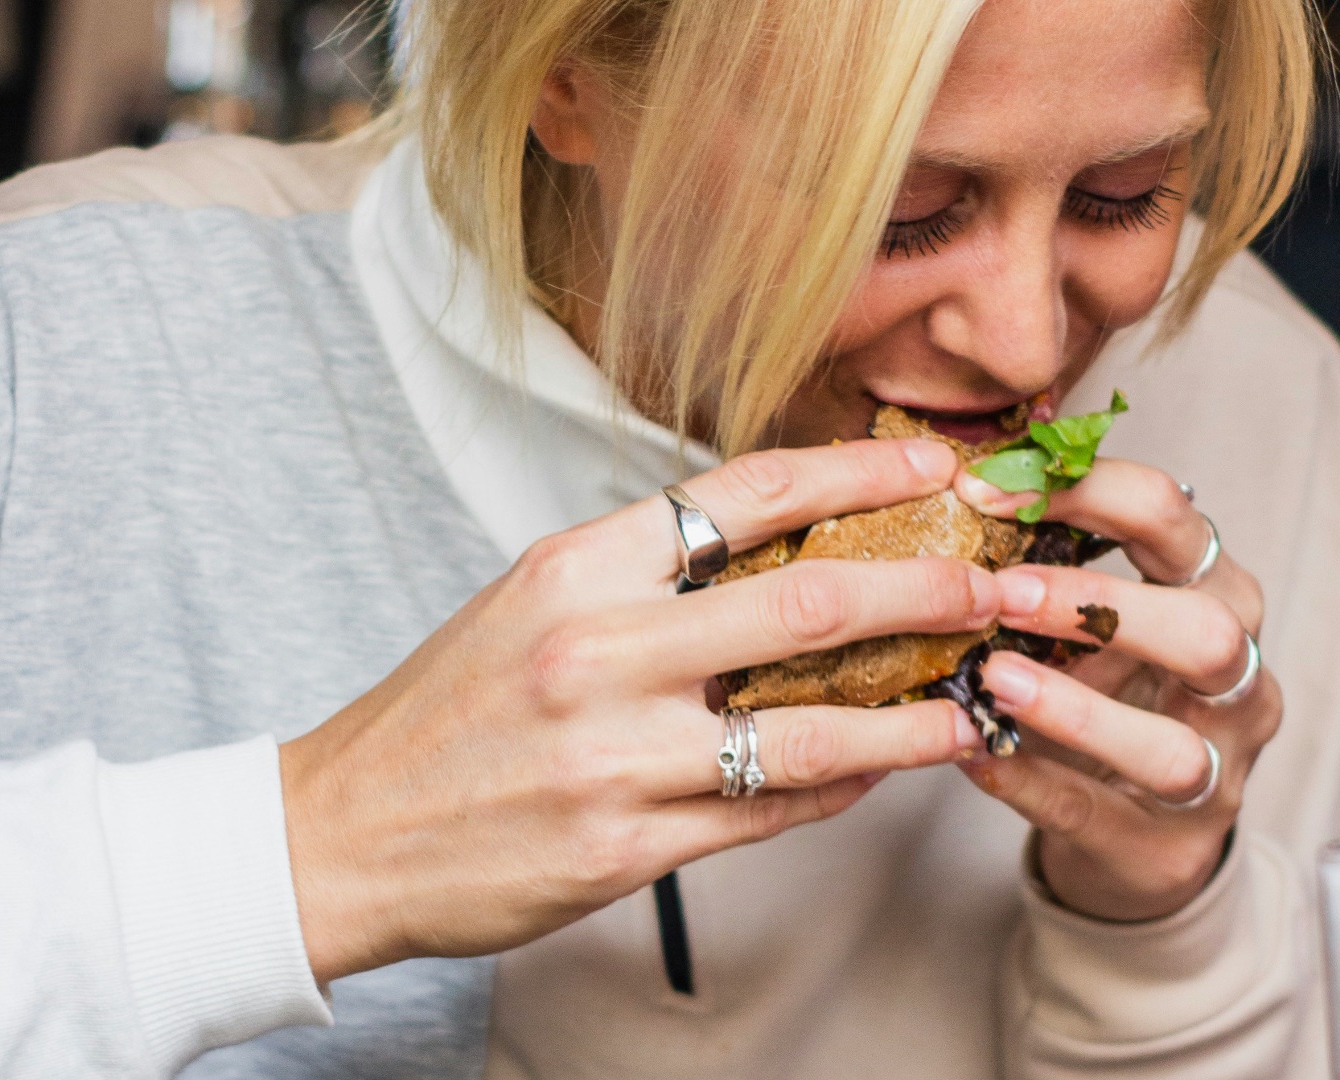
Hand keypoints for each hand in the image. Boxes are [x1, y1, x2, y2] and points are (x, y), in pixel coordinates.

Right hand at [280, 439, 995, 983]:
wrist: (343, 831)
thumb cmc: (445, 712)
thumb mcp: (530, 604)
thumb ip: (646, 576)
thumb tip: (779, 549)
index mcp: (577, 567)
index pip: (746, 492)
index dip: (859, 469)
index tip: (934, 462)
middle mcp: (599, 650)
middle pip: (808, 602)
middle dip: (927, 588)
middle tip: (996, 585)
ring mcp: (615, 755)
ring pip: (811, 729)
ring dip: (911, 715)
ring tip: (970, 704)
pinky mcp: (624, 848)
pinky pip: (768, 812)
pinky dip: (838, 788)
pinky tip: (879, 771)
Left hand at [954, 461, 1277, 921]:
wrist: (1135, 837)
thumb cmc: (1107, 696)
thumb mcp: (1089, 623)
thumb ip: (1045, 564)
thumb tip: (957, 486)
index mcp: (1218, 595)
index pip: (1175, 518)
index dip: (1086, 491)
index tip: (987, 490)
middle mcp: (1238, 682)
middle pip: (1208, 631)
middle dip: (1101, 605)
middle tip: (1002, 592)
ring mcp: (1216, 775)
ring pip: (1170, 747)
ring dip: (1075, 710)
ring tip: (992, 678)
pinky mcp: (1166, 851)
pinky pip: (1097, 815)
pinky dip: (1030, 782)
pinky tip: (972, 752)